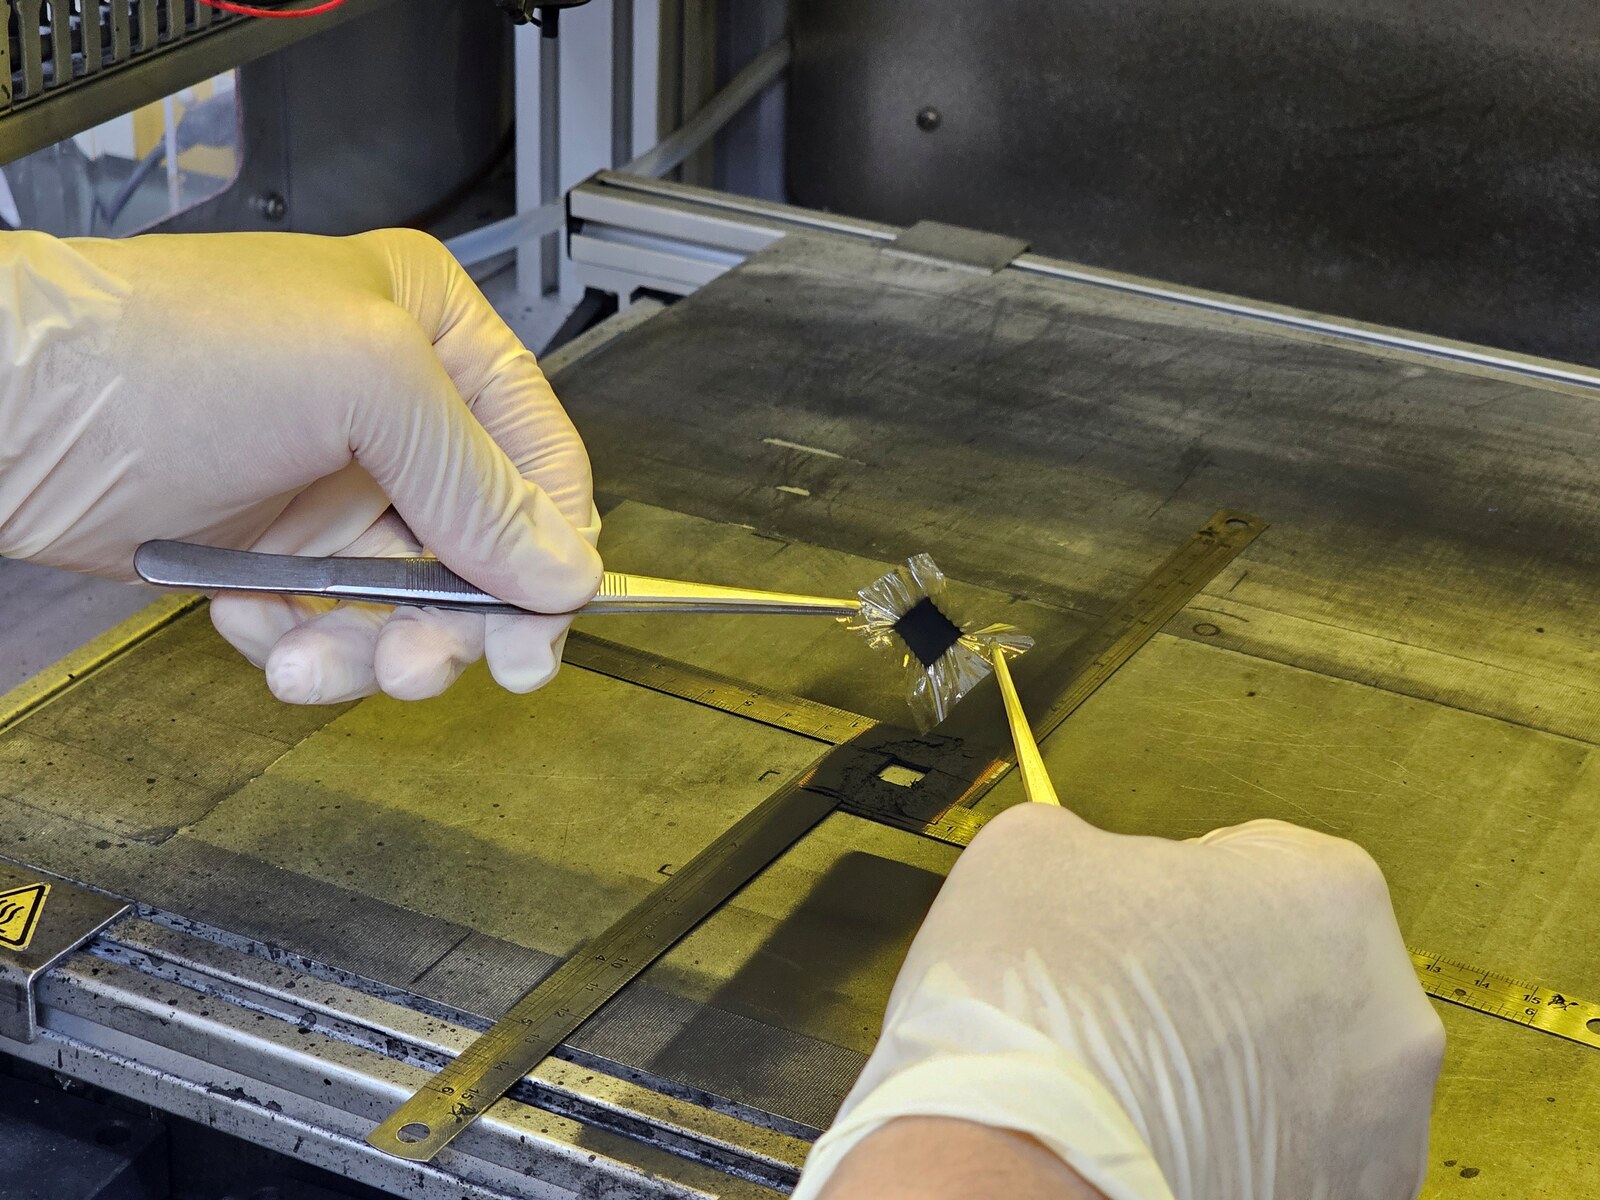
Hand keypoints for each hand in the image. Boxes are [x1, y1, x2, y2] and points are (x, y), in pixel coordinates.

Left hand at [0, 229, 600, 701]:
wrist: (5, 408)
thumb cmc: (157, 346)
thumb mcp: (361, 382)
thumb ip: (480, 481)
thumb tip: (561, 567)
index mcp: (437, 335)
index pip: (543, 459)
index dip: (551, 550)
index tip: (540, 624)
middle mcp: (397, 411)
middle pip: (486, 550)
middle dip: (458, 619)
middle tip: (430, 663)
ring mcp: (336, 483)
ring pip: (413, 603)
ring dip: (375, 648)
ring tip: (321, 659)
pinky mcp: (279, 546)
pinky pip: (337, 624)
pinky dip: (308, 645)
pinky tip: (259, 621)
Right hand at [797, 805, 1444, 1199]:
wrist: (1024, 1165)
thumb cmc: (1042, 1010)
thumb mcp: (1040, 846)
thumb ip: (1102, 846)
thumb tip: (1093, 867)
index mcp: (1329, 894)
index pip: (1267, 859)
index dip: (1188, 882)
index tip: (1141, 914)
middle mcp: (1387, 1015)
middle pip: (1301, 969)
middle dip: (1229, 979)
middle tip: (1141, 996)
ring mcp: (1381, 1131)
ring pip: (1307, 1071)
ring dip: (1240, 1066)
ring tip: (1144, 1078)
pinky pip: (1298, 1153)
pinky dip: (1244, 1142)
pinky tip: (1162, 1132)